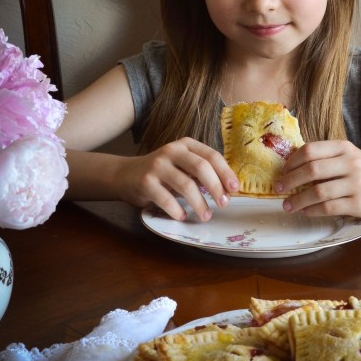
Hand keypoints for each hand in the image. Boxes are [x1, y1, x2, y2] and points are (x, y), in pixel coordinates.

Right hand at [118, 138, 240, 221]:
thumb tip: (228, 188)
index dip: (225, 173)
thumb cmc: (161, 173)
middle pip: (201, 167)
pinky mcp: (145, 182)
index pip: (211, 155)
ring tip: (205, 216)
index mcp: (185, 145)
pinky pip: (166, 199)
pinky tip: (182, 216)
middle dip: (216, 188)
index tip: (234, 189)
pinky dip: (177, 210)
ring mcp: (157, 165)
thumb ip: (200, 172)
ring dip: (199, 204)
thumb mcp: (181, 165)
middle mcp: (172, 151)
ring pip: (186, 185)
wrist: (125, 174)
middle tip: (224, 204)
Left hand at [275, 140, 360, 219]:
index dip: (291, 161)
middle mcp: (350, 163)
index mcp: (344, 148)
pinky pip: (329, 208)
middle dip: (290, 180)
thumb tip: (291, 166)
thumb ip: (326, 158)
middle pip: (311, 170)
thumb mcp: (349, 156)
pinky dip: (312, 210)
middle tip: (278, 188)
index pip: (310, 150)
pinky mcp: (359, 204)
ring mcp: (356, 184)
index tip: (282, 171)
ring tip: (287, 205)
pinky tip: (305, 211)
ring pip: (318, 192)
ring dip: (298, 200)